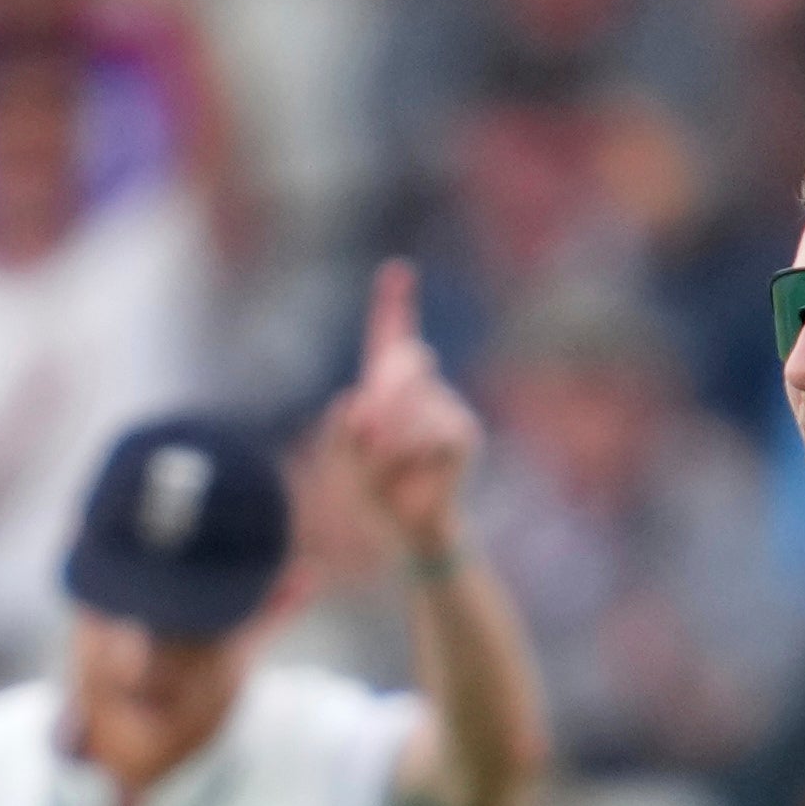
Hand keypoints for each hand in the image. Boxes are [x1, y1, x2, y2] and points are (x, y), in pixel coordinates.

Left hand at [328, 257, 478, 555]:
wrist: (409, 534)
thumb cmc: (375, 493)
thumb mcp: (344, 459)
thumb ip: (342, 430)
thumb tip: (357, 401)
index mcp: (389, 389)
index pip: (390, 338)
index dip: (393, 304)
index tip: (397, 271)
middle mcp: (424, 389)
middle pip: (405, 359)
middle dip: (385, 390)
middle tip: (368, 433)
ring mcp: (447, 408)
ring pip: (411, 403)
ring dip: (388, 443)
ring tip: (389, 471)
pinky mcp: (462, 433)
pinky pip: (431, 430)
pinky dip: (410, 455)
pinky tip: (414, 475)